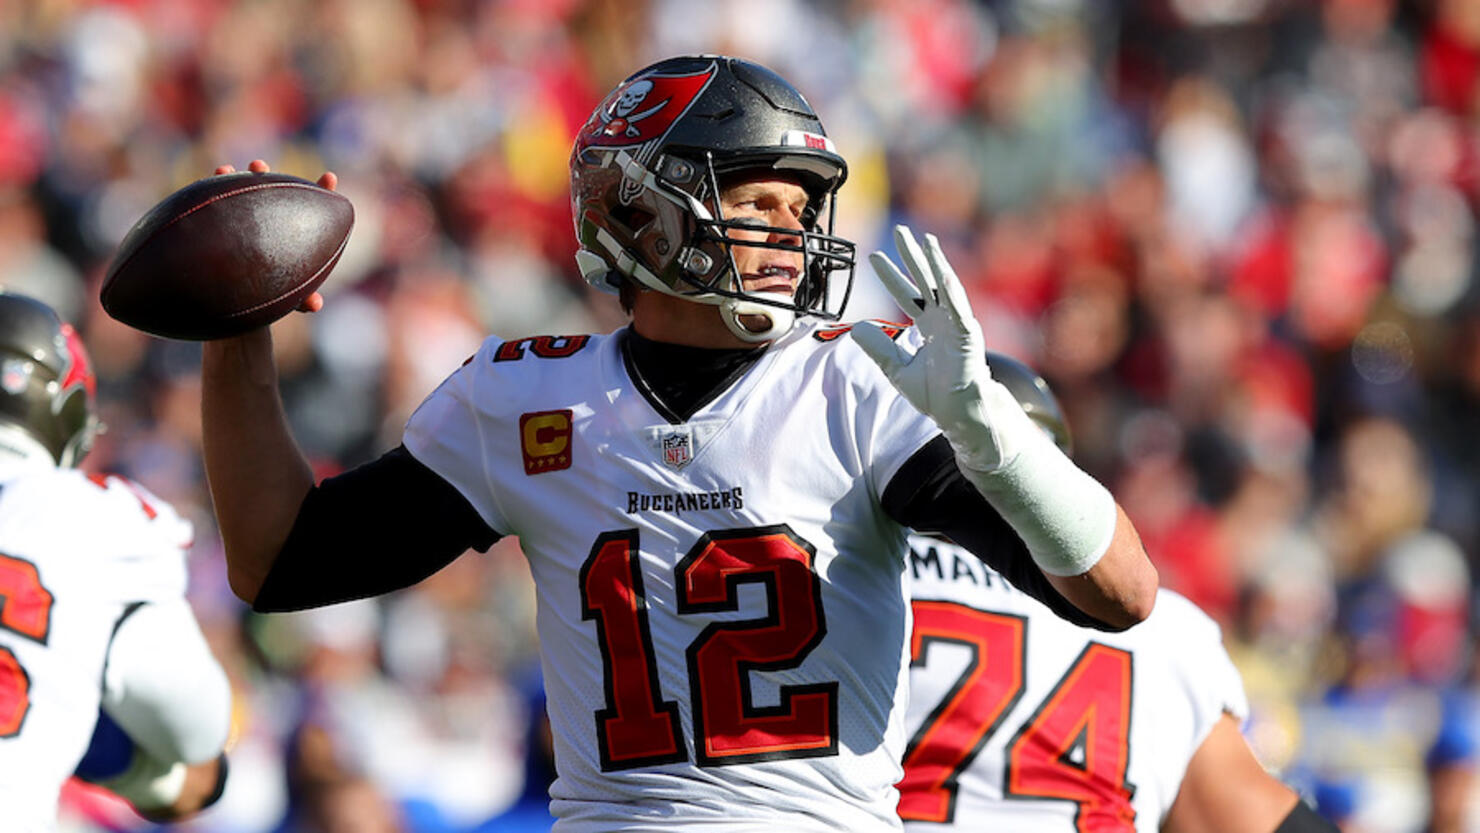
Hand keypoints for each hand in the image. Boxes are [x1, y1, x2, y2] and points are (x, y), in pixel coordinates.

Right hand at [213, 159, 334, 313]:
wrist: (232, 302)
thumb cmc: (265, 299)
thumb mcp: (285, 300)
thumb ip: (300, 300)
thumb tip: (315, 305)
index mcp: (290, 234)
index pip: (309, 208)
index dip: (320, 191)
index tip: (329, 177)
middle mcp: (266, 220)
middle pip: (270, 191)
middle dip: (267, 175)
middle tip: (261, 165)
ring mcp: (241, 217)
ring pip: (244, 192)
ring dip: (245, 178)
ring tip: (239, 168)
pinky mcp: (218, 221)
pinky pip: (216, 203)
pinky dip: (216, 189)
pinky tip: (218, 176)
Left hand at [851, 225, 1029, 470]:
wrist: (958, 413)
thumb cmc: (934, 394)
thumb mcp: (896, 368)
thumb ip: (879, 348)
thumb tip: (856, 328)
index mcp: (929, 326)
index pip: (907, 294)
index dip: (891, 275)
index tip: (872, 258)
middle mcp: (944, 320)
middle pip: (925, 280)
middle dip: (912, 256)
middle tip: (899, 231)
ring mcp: (958, 325)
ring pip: (944, 287)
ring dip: (935, 262)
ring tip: (925, 240)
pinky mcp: (968, 335)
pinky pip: (959, 308)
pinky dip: (951, 290)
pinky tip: (942, 272)